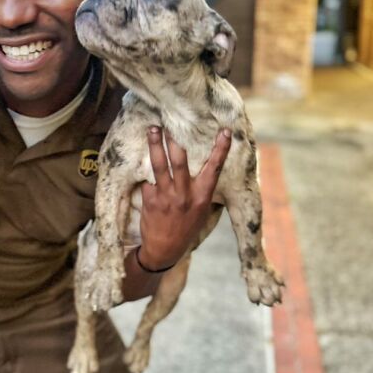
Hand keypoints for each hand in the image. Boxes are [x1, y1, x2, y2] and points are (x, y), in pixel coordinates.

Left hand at [137, 127, 231, 270]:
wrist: (164, 250)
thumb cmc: (185, 227)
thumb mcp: (201, 211)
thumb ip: (202, 191)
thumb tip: (208, 167)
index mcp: (202, 197)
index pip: (213, 169)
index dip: (220, 150)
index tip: (225, 132)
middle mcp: (184, 195)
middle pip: (180, 162)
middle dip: (174, 140)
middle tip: (170, 123)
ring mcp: (166, 197)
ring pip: (160, 165)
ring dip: (155, 145)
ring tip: (152, 129)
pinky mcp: (150, 200)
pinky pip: (148, 181)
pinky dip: (148, 177)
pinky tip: (147, 176)